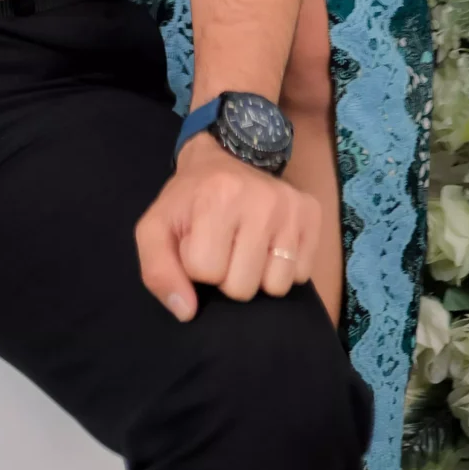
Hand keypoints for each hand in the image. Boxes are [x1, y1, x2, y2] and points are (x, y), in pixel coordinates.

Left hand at [135, 133, 319, 320]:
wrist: (223, 157)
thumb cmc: (188, 200)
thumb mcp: (156, 228)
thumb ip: (157, 271)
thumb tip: (186, 312)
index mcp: (216, 197)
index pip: (206, 271)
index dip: (196, 265)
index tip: (197, 242)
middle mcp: (260, 199)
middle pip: (243, 287)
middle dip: (227, 276)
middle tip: (223, 246)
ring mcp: (290, 206)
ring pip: (276, 287)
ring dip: (257, 276)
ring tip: (245, 247)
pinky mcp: (311, 213)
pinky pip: (302, 275)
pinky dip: (282, 269)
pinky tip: (268, 244)